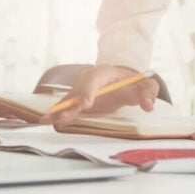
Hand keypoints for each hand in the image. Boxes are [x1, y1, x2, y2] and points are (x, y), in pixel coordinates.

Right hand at [40, 65, 159, 128]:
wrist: (123, 78)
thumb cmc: (135, 82)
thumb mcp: (146, 85)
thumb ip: (149, 93)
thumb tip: (148, 105)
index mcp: (104, 72)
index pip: (94, 79)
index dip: (89, 91)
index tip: (86, 104)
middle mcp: (89, 79)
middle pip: (77, 90)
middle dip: (71, 104)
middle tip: (65, 117)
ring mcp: (81, 88)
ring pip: (68, 99)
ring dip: (58, 110)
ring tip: (45, 120)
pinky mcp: (77, 99)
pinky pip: (65, 105)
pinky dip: (56, 112)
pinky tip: (45, 121)